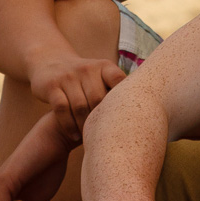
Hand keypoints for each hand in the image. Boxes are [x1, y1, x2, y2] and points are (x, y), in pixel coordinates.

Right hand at [29, 18, 126, 141]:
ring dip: (85, 126)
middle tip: (106, 137)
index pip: (119, 81)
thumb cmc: (84, 77)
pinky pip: (62, 108)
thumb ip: (117, 88)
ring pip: (80, 106)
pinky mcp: (52, 86)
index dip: (124, 100)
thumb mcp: (101, 75)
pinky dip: (69, 125)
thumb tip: (149, 110)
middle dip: (101, 119)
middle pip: (98, 99)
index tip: (127, 120)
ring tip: (90, 139)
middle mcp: (87, 69)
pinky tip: (75, 136)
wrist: (50, 61)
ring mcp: (68, 76)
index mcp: (104, 66)